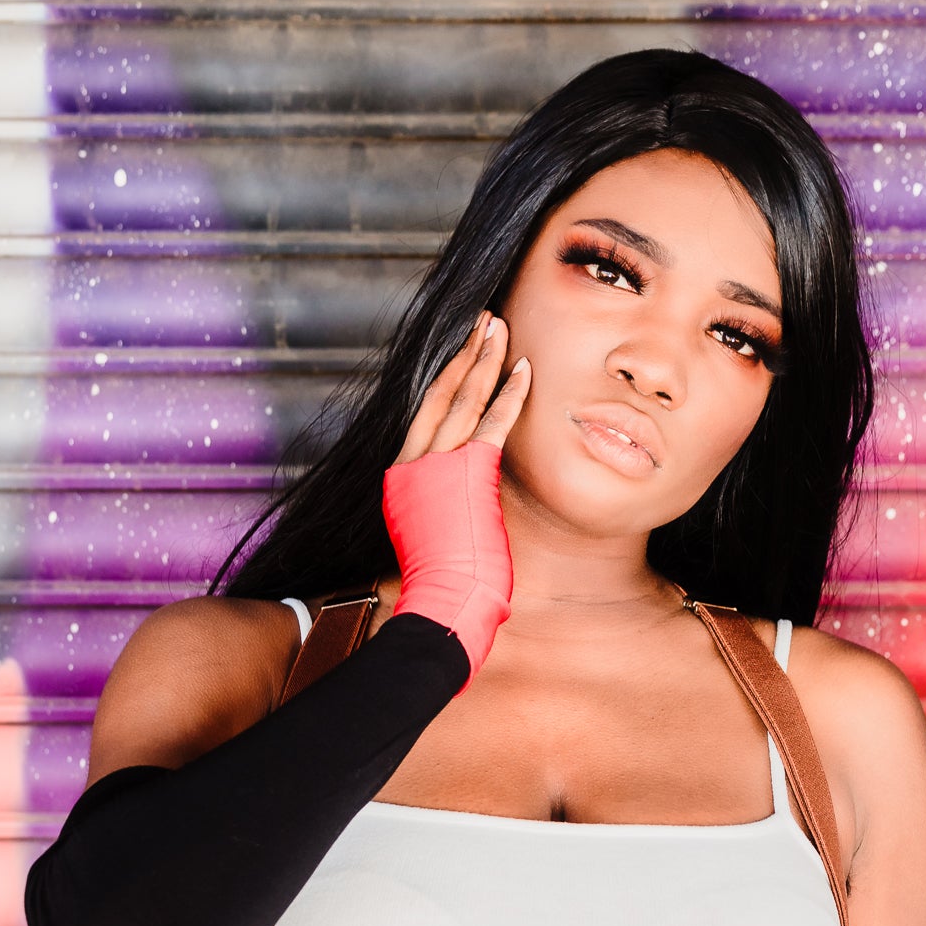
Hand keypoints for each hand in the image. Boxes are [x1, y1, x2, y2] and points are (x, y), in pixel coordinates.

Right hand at [382, 313, 529, 683]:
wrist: (443, 604)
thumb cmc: (446, 587)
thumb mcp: (437, 540)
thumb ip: (445, 510)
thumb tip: (463, 509)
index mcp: (401, 480)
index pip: (426, 418)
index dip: (446, 380)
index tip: (463, 354)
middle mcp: (412, 465)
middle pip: (438, 395)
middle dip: (463, 354)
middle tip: (481, 322)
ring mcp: (435, 466)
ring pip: (461, 398)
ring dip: (483, 359)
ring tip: (496, 326)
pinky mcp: (464, 473)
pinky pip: (491, 422)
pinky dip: (509, 393)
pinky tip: (523, 368)